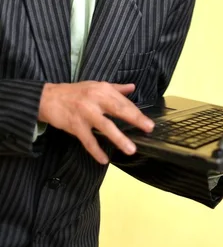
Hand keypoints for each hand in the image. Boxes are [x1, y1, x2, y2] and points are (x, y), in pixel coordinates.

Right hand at [38, 81, 153, 163]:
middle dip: (135, 119)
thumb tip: (132, 87)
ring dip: (119, 138)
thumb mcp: (96, 85)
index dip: (137, 112)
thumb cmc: (75, 92)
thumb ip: (116, 88)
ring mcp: (85, 113)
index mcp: (103, 90)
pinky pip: (88, 141)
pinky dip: (96, 151)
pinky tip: (104, 160)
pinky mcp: (75, 125)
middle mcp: (95, 100)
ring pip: (105, 127)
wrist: (49, 98)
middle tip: (148, 128)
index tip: (149, 123)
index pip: (123, 102)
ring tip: (131, 149)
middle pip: (118, 110)